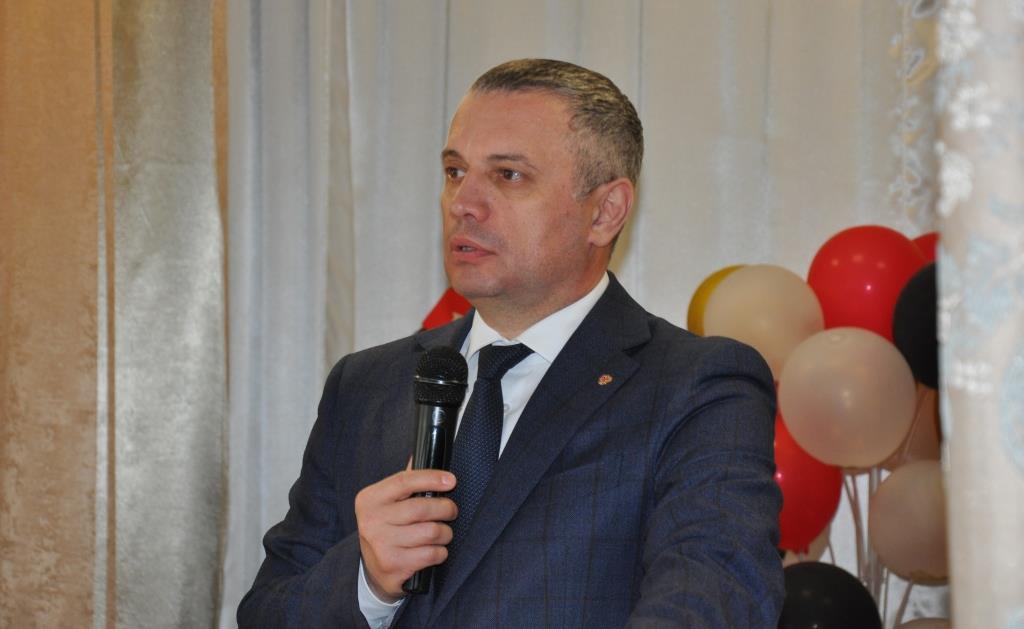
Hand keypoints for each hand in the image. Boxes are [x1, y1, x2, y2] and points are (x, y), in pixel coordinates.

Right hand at [355, 469, 457, 600]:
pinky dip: (440, 552)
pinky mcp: (393, 565)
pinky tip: (436, 550)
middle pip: (421, 508)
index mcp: (370, 499)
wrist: (374, 570)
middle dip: (445, 508)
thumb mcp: (388, 502)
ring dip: (445, 533)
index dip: (430, 478)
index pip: (403, 481)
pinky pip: (431, 554)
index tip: (451, 480)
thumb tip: (426, 453)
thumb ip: (406, 481)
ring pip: (431, 532)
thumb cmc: (387, 528)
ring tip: (444, 533)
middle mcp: (371, 521)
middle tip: (451, 511)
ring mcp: (380, 545)